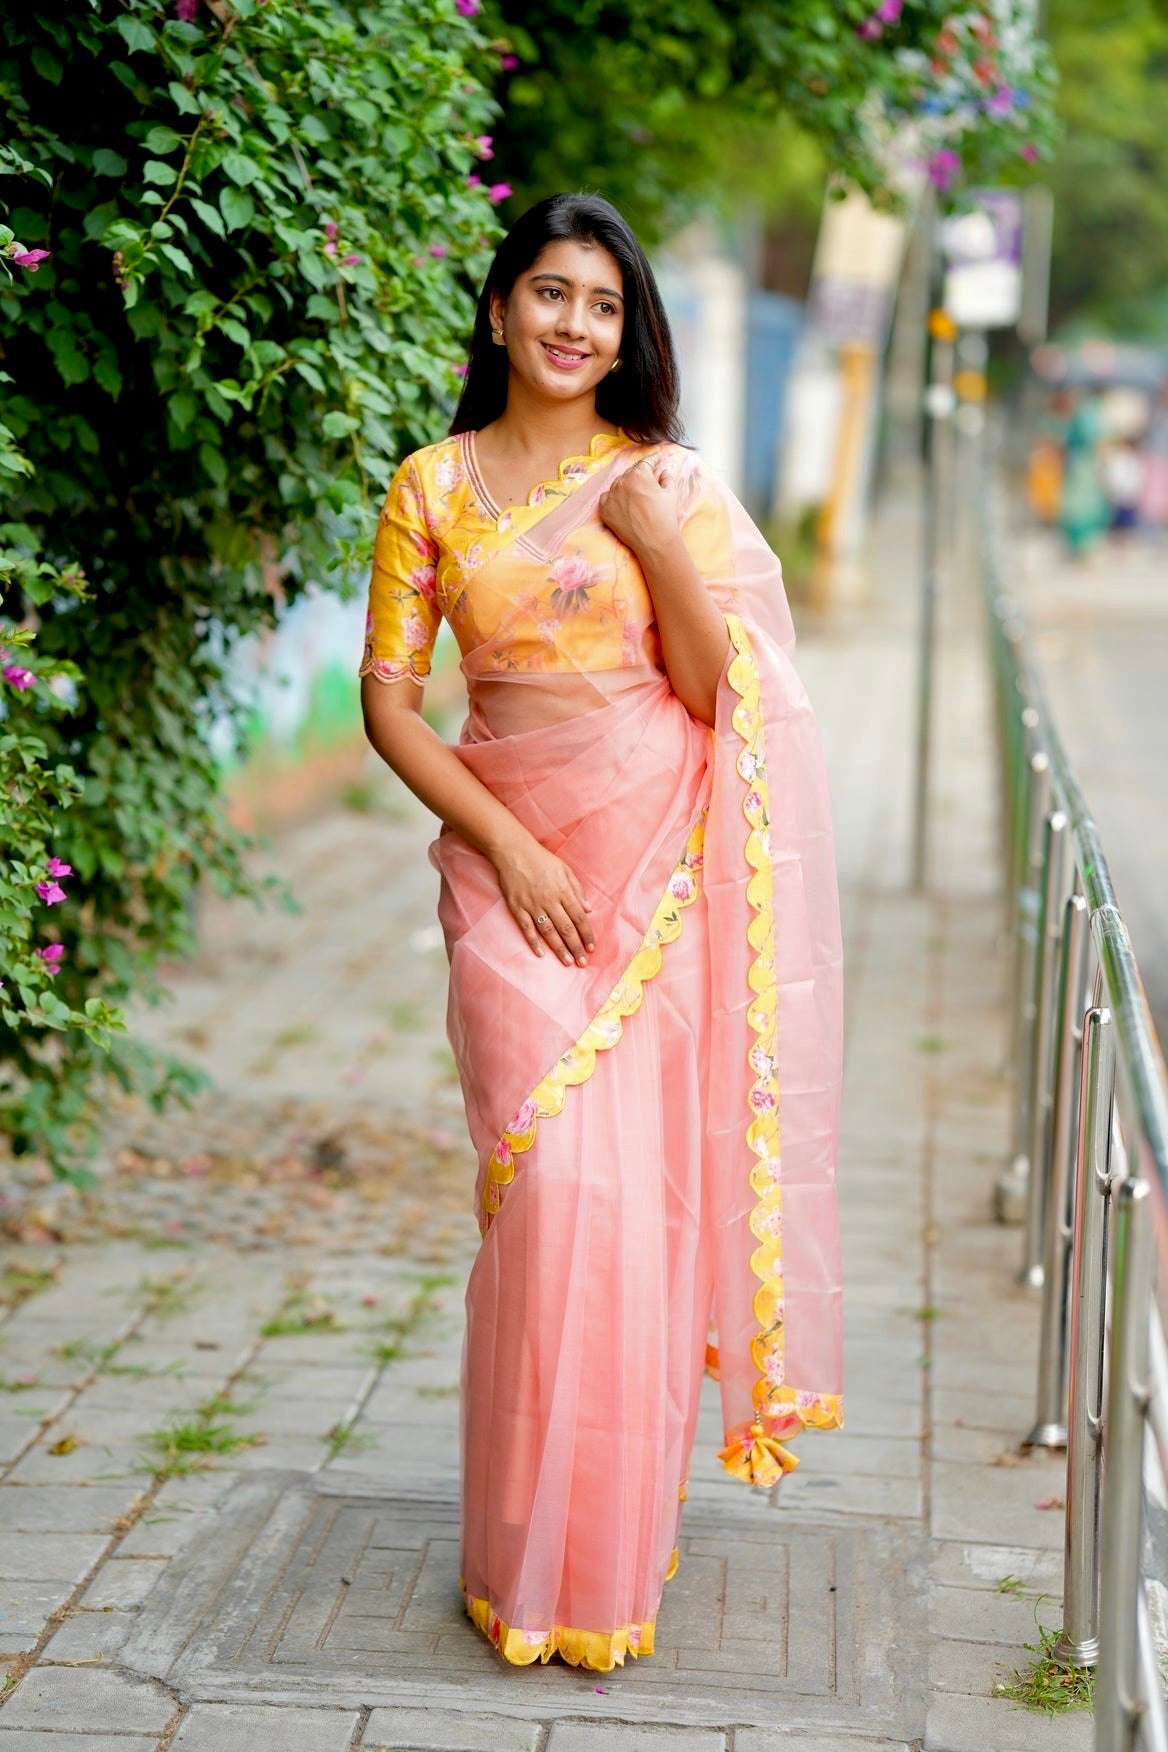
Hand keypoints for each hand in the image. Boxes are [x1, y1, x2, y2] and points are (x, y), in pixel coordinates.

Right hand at [491, 834, 595, 966]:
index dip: (586, 934)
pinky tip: (541, 953)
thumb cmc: (541, 859)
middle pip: (566, 928)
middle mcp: (550, 900)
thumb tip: (588, 909)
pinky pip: (527, 928)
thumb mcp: (565, 869)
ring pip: (549, 931)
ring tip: (567, 962)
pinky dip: (534, 942)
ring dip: (559, 949)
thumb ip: (577, 890)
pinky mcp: (518, 907)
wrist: (513, 851)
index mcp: (563, 891)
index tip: (592, 948)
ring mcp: (533, 905)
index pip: (579, 918)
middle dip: (576, 947)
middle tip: (583, 962)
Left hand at [598, 454, 681, 557]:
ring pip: (618, 485)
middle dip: (639, 476)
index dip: (653, 460)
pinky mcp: (604, 509)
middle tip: (647, 482)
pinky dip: (613, 499)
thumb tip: (664, 471)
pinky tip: (622, 505)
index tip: (657, 459)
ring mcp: (611, 495)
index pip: (646, 462)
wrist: (653, 541)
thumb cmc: (664, 516)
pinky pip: (606, 498)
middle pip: (631, 473)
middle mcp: (622, 481)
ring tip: (635, 497)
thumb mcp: (670, 493)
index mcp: (639, 474)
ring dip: (626, 487)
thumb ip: (666, 477)